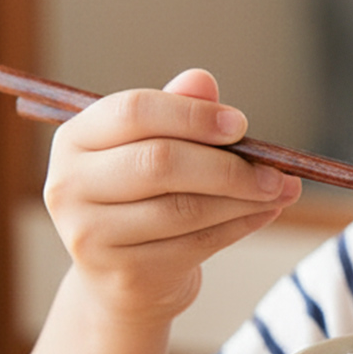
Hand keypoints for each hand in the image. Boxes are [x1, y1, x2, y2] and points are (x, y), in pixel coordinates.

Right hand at [44, 68, 301, 322]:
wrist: (124, 274)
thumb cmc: (146, 193)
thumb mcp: (158, 144)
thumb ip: (180, 109)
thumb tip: (201, 80)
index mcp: (77, 138)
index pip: (134, 111)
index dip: (193, 115)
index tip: (241, 125)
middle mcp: (70, 185)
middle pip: (160, 163)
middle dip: (229, 165)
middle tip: (276, 169)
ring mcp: (90, 235)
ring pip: (183, 209)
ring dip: (244, 198)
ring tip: (282, 189)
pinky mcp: (122, 272)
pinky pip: (196, 243)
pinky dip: (240, 225)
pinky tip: (266, 212)